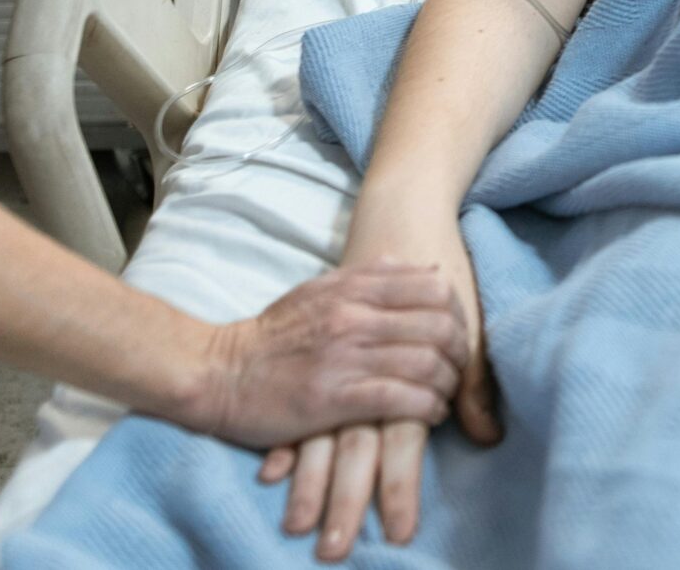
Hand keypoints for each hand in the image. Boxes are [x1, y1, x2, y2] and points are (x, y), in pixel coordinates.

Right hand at [257, 219, 499, 562]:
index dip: (458, 310)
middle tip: (460, 368)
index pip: (432, 285)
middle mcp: (353, 316)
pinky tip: (430, 414)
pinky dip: (427, 408)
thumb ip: (370, 278)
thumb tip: (423, 265)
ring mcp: (345, 356)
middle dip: (461, 349)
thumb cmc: (273, 335)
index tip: (458, 330)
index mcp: (352, 287)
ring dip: (448, 383)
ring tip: (446, 394)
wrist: (218, 373)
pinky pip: (402, 399)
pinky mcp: (335, 398)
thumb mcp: (320, 290)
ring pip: (426, 362)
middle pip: (438, 324)